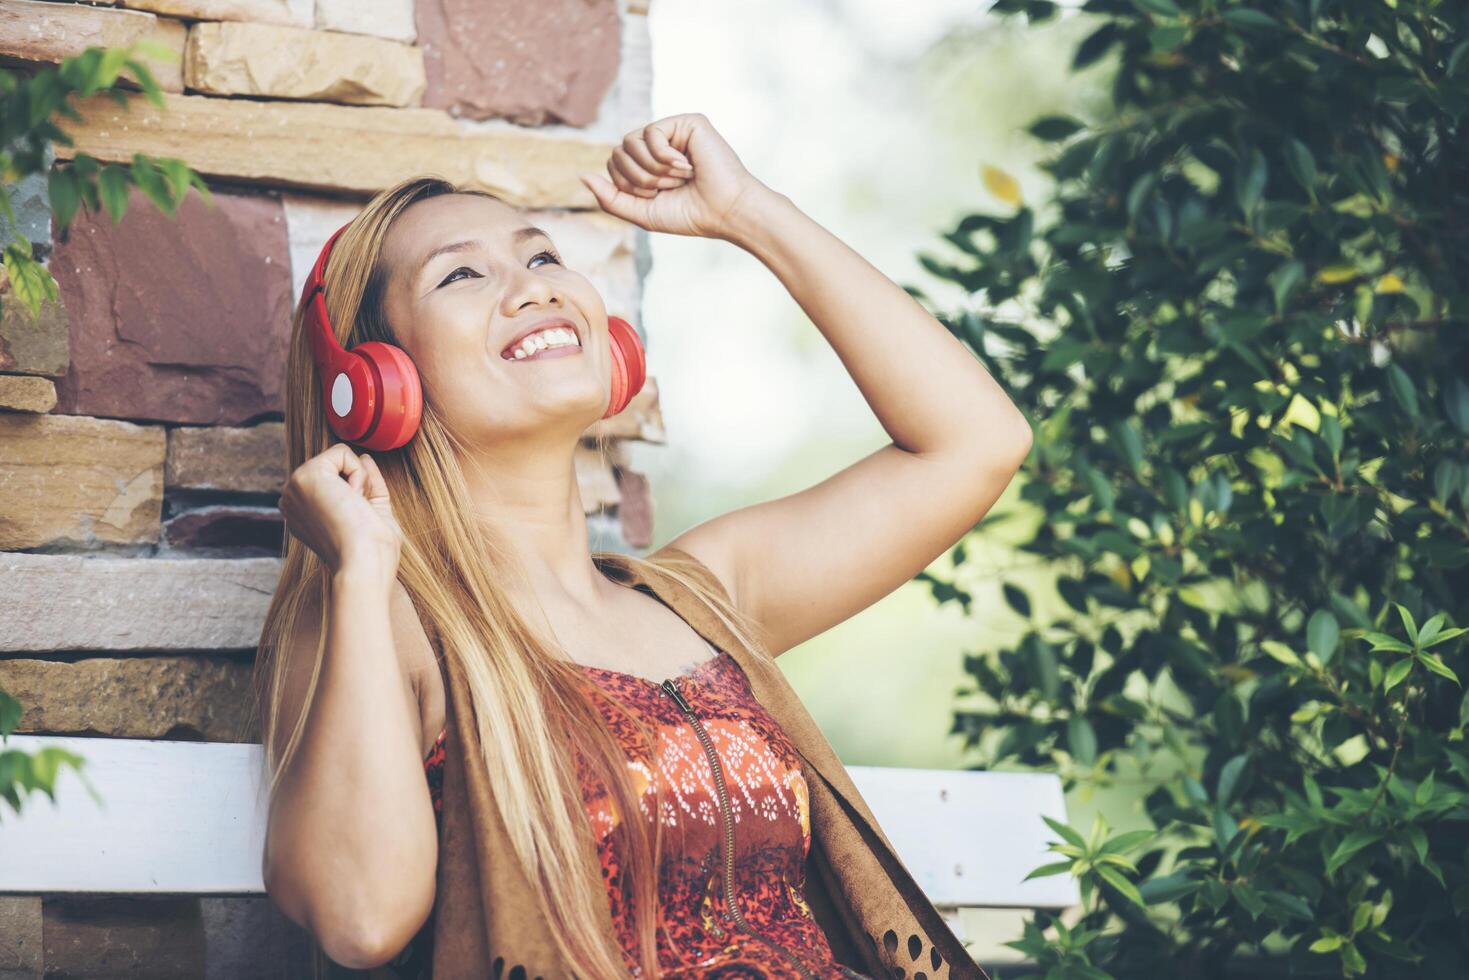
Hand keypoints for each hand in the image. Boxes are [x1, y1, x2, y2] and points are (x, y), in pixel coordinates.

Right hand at [279, 443, 402, 585]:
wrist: (364, 564)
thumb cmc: (373, 550)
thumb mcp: (370, 512)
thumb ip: (365, 485)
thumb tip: (364, 457)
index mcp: (303, 513)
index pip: (338, 482)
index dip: (361, 493)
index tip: (358, 519)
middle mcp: (294, 501)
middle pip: (339, 468)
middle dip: (359, 486)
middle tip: (356, 516)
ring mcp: (295, 488)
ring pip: (341, 458)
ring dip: (359, 482)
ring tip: (352, 510)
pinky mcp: (305, 476)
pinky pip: (343, 453)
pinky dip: (358, 474)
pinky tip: (351, 500)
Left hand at [578, 113, 769, 241]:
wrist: (724, 212)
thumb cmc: (689, 215)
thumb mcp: (641, 212)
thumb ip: (610, 197)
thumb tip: (581, 175)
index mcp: (648, 164)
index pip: (614, 164)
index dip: (627, 185)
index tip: (655, 197)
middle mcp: (659, 145)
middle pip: (618, 151)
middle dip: (638, 178)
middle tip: (667, 188)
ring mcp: (672, 132)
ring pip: (631, 141)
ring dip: (651, 169)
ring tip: (678, 178)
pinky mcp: (687, 122)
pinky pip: (652, 132)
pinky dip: (663, 156)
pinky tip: (686, 165)